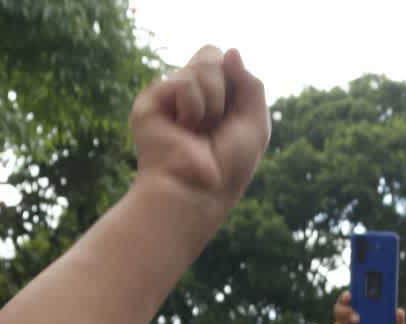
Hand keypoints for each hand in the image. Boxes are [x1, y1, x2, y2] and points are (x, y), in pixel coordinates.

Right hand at [130, 46, 268, 210]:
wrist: (199, 188)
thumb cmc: (229, 165)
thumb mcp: (255, 123)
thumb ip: (251, 84)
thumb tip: (231, 51)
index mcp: (212, 95)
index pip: (225, 59)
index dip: (235, 80)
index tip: (232, 117)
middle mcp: (189, 92)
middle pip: (212, 53)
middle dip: (224, 89)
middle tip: (215, 124)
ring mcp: (168, 96)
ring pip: (201, 66)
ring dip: (212, 104)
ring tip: (197, 131)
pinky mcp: (150, 101)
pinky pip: (184, 83)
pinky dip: (193, 109)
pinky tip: (182, 130)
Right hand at [327, 289, 403, 323]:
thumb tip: (400, 312)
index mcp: (359, 313)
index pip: (351, 299)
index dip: (349, 294)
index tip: (352, 293)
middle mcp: (347, 320)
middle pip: (340, 308)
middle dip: (345, 308)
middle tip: (356, 315)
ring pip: (336, 323)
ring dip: (344, 323)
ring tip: (354, 323)